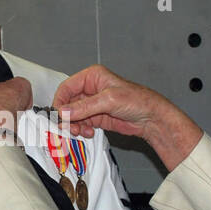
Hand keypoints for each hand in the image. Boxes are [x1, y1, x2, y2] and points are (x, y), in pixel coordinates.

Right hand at [54, 65, 201, 170]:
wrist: (151, 119)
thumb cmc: (137, 101)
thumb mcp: (109, 100)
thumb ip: (84, 107)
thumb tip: (63, 112)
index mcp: (92, 77)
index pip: (66, 88)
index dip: (60, 102)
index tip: (59, 116)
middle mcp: (90, 89)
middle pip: (67, 103)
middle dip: (67, 116)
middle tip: (69, 128)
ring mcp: (92, 104)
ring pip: (72, 115)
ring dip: (74, 125)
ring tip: (82, 131)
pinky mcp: (96, 117)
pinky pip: (81, 123)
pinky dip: (81, 130)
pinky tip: (89, 133)